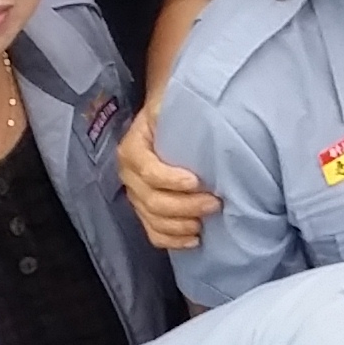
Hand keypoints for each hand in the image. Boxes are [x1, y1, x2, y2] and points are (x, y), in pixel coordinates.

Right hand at [116, 104, 219, 249]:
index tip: (196, 181)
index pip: (147, 170)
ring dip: (181, 225)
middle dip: (186, 206)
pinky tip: (194, 240)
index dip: (170, 179)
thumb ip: (179, 110)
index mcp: (132, 149)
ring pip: (154, 219)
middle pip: (153, 200)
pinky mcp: (144, 211)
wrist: (162, 122)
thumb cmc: (171, 114)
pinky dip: (172, 240)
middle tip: (214, 203)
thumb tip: (207, 118)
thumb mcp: (169, 105)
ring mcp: (135, 195)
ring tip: (204, 223)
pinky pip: (153, 232)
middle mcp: (129, 175)